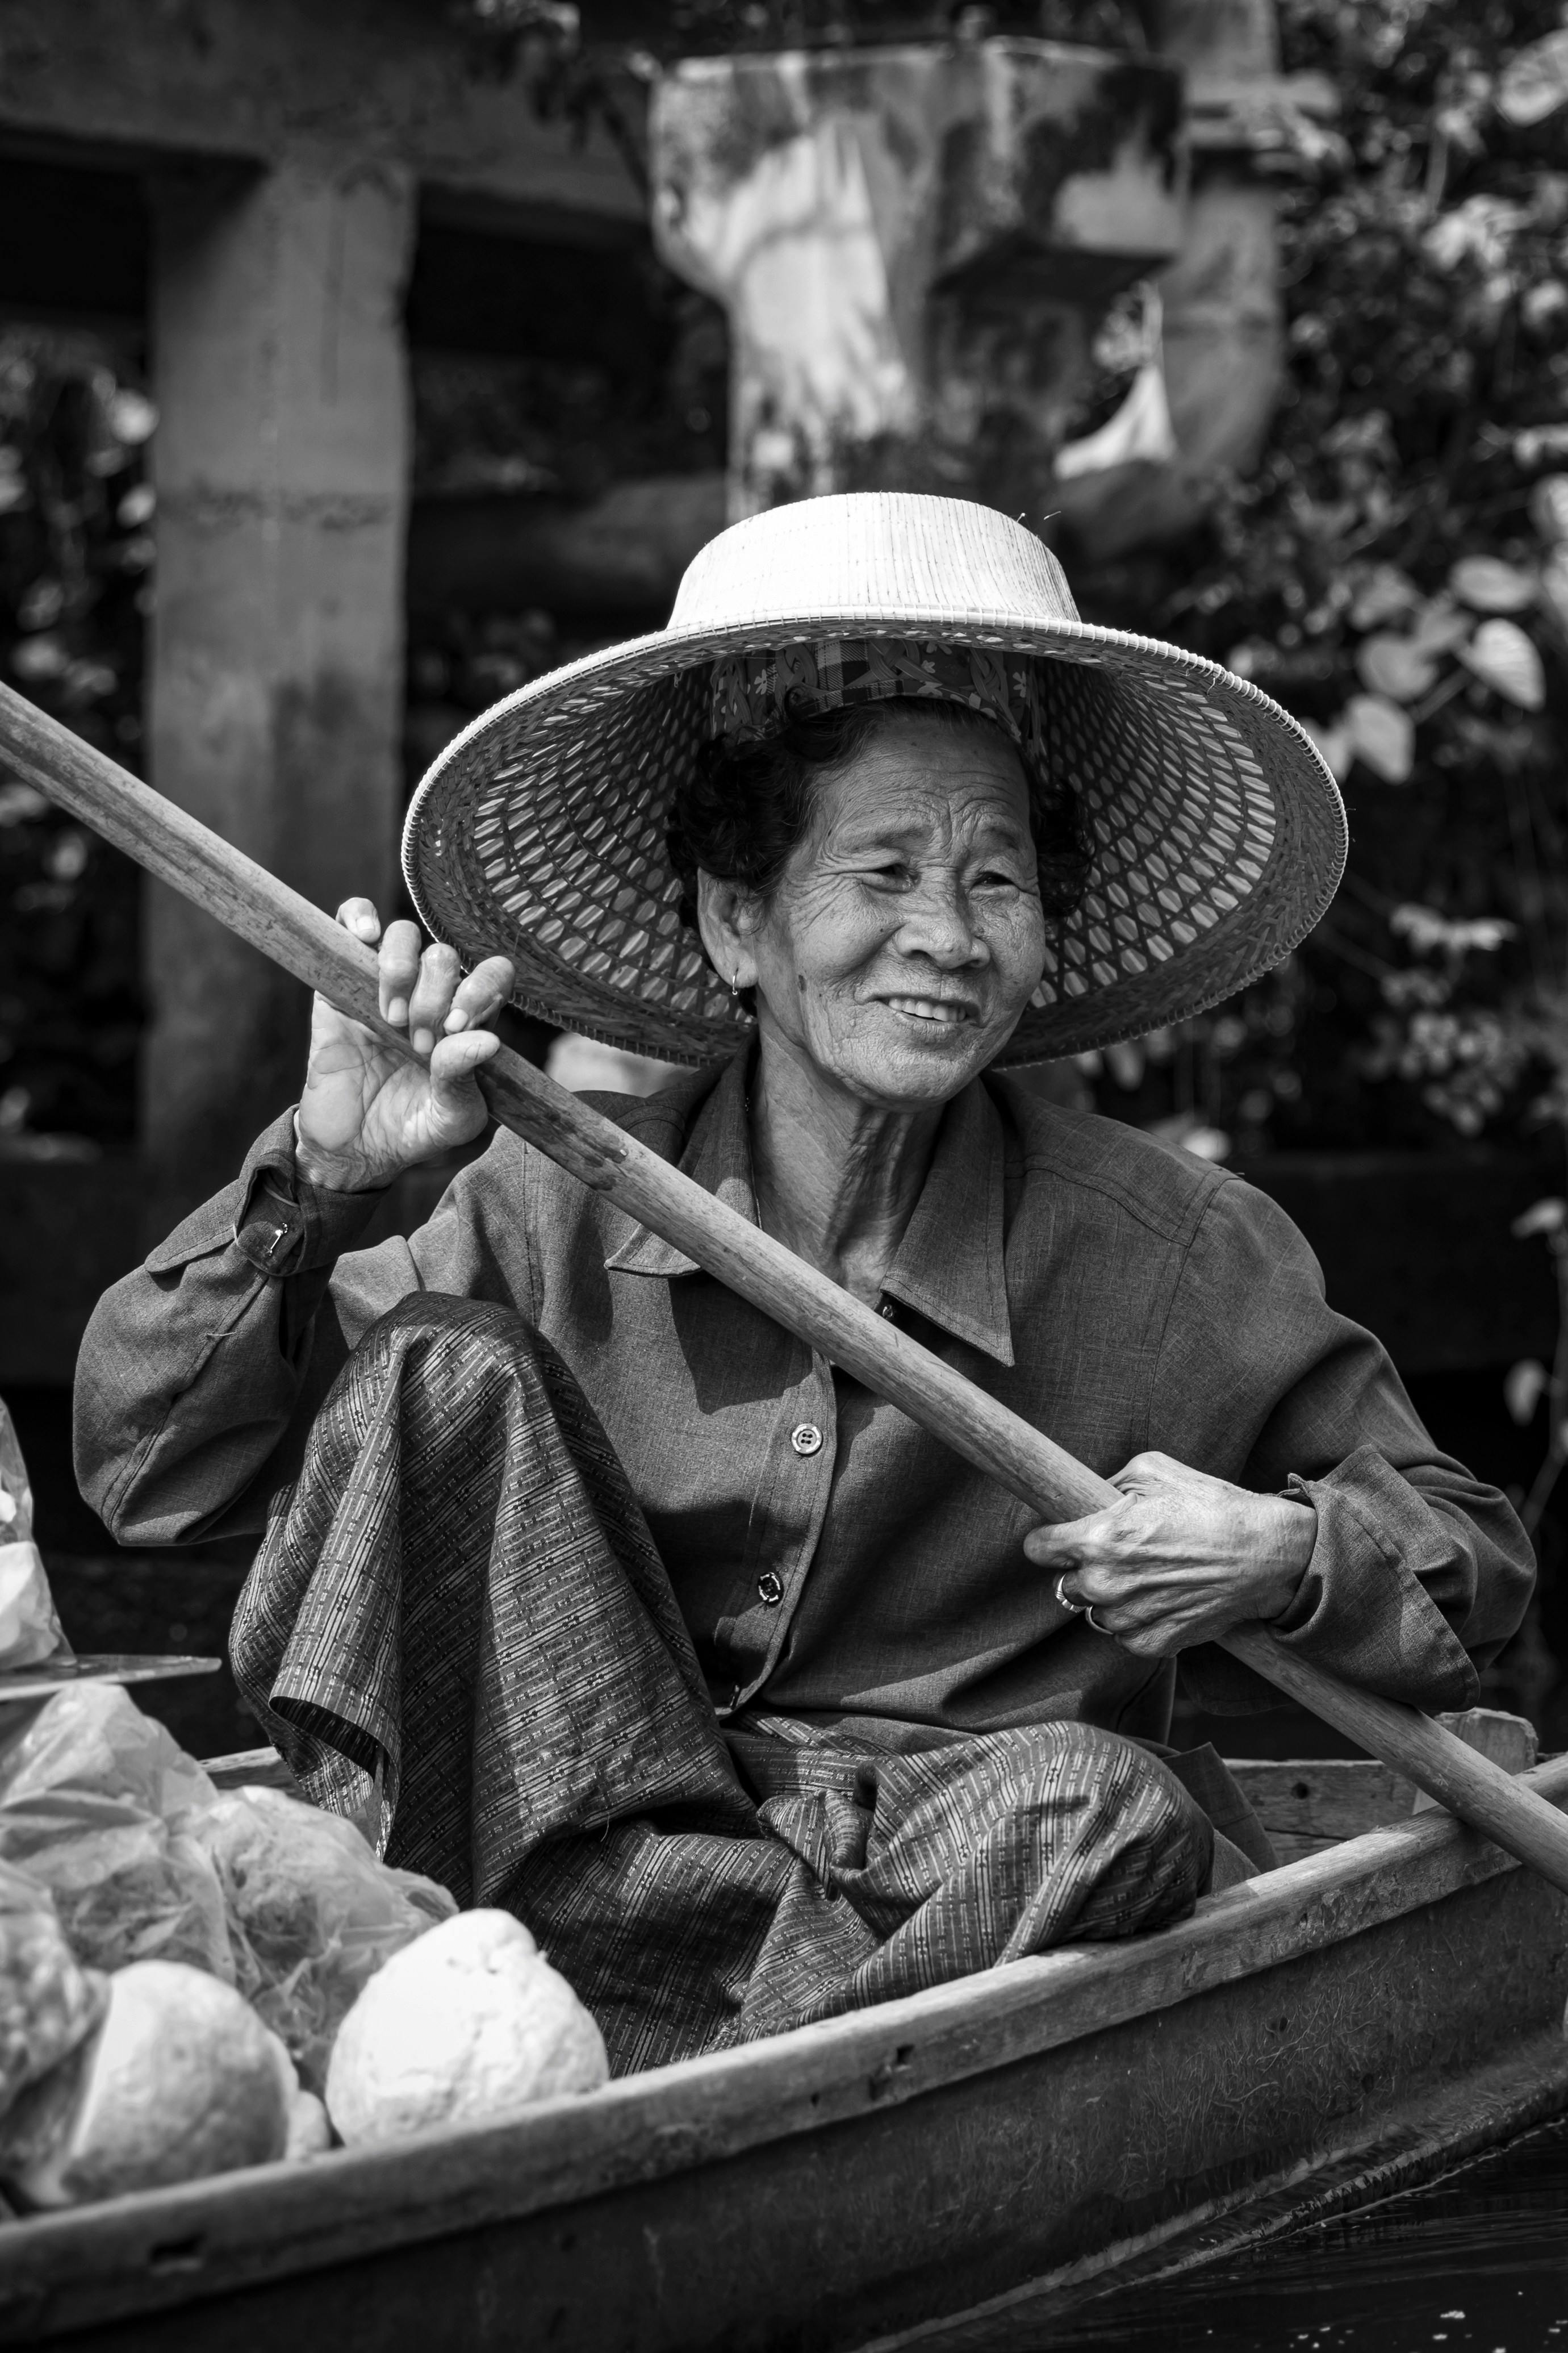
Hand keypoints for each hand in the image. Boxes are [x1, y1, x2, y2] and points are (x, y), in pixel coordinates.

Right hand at [294, 899, 514, 1193]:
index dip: (478, 988)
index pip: (491, 974)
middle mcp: (429, 995)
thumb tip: (487, 1040)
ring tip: (391, 1017)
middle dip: (433, 998)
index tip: (454, 1028)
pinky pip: (353, 921)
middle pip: (443, 956)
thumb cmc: (413, 1131)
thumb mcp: (452, 1119)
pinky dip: (360, 916)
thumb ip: (465, 1079)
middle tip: (417, 1043)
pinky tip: (365, 938)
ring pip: (404, 935)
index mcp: (466, 1021)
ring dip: (400, 970)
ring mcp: (384, 985)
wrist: (352, 1148)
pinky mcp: (340, 981)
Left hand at [1022, 1451, 1315, 1658]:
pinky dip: (1138, 1622)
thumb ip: (1107, 1484)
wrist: (1266, 1552)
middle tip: (1120, 1554)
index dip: (1048, 1541)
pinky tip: (1162, 1599)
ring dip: (1112, 1599)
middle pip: (1066, 1584)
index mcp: (1097, 1538)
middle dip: (1085, 1570)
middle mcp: (1106, 1583)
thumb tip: (1087, 1496)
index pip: (1038, 1549)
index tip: (1060, 1539)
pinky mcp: (1156, 1643)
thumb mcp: (1153, 1469)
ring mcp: (1130, 1617)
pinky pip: (1126, 1637)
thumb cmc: (1212, 1505)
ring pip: (1096, 1613)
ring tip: (1147, 1577)